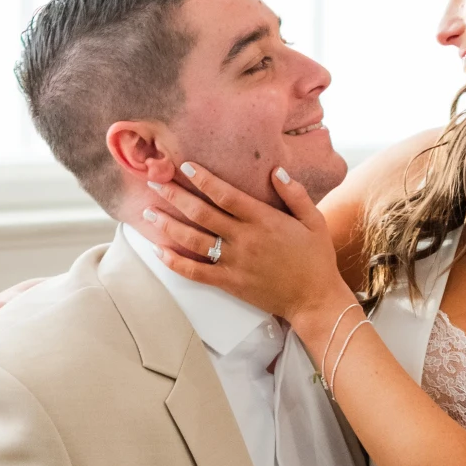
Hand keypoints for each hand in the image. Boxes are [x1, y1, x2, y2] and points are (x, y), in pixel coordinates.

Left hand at [139, 164, 351, 325]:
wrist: (315, 299)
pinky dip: (175, 262)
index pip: (226, 194)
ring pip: (193, 240)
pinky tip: (160, 251)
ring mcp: (234, 262)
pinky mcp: (229, 282)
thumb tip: (276, 171)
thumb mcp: (314, 220)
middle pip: (201, 213)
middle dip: (175, 195)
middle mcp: (244, 239)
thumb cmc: (316, 258)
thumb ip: (295, 194)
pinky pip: (195, 272)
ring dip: (168, 225)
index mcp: (263, 220)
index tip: (185, 166)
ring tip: (149, 212)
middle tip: (154, 182)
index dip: (204, 179)